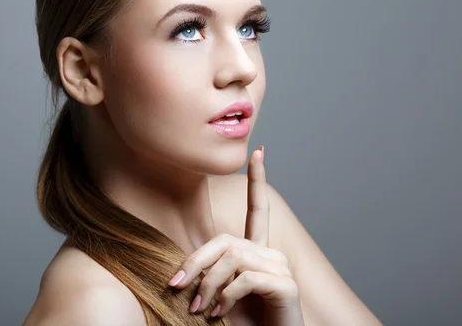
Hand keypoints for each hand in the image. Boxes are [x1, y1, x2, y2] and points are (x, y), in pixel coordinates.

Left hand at [168, 146, 304, 324]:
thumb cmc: (243, 324)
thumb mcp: (218, 296)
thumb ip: (208, 275)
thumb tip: (179, 272)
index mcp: (258, 253)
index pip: (258, 209)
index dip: (257, 181)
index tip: (258, 152)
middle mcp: (272, 254)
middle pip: (226, 240)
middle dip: (196, 261)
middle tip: (175, 285)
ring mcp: (281, 268)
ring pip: (233, 258)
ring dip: (208, 284)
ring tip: (200, 309)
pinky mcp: (286, 286)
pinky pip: (246, 278)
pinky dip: (226, 296)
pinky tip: (220, 312)